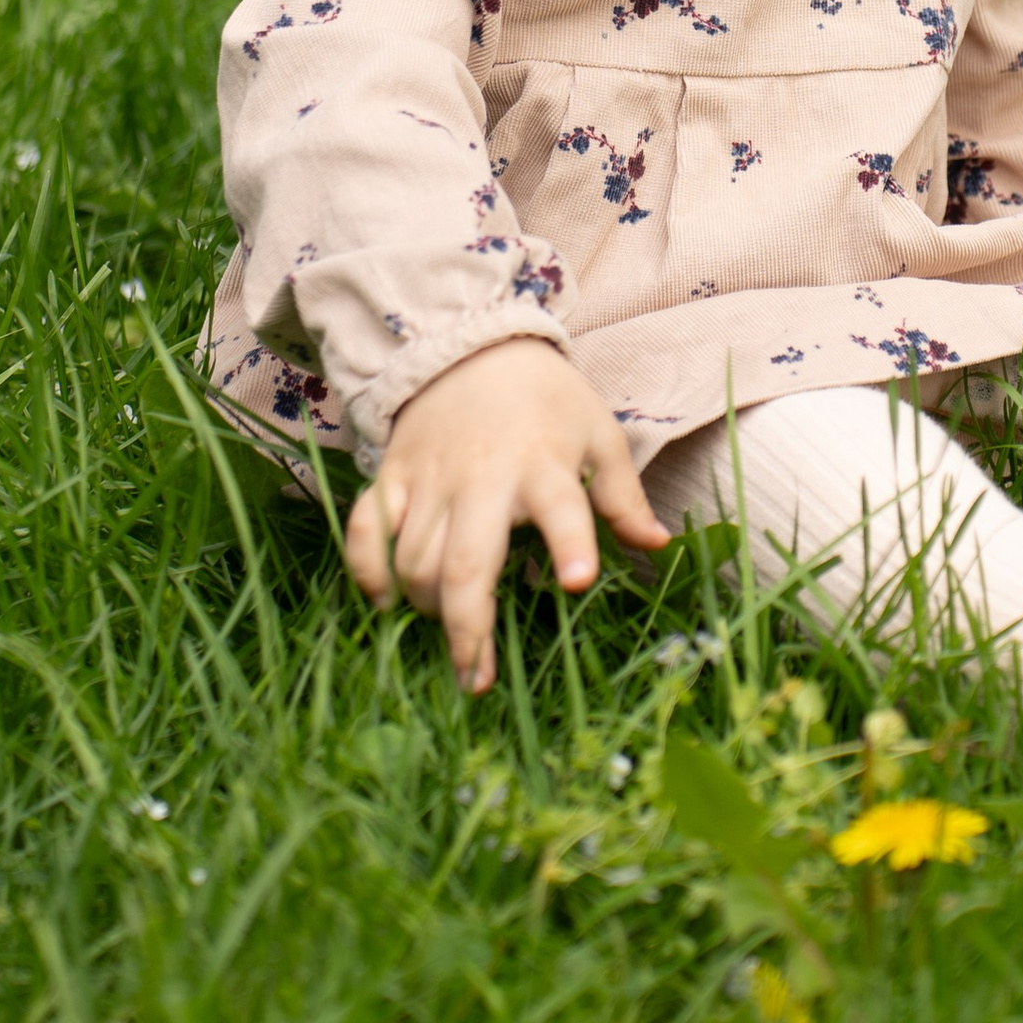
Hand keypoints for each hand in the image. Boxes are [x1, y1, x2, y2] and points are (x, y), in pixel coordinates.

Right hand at [346, 339, 670, 691]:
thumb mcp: (597, 432)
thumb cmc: (544, 399)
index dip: (571, 543)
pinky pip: (366, 531)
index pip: (561, 506)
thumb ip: (622, 495)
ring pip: (416, 560)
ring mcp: (431, 479)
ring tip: (453, 632)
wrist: (470, 344)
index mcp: (542, 464)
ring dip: (429, 607)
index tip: (578, 582)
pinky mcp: (392, 476)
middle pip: (468, 561)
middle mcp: (482, 477)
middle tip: (476, 677)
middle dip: (469, 627)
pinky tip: (386, 601)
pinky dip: (368, 570)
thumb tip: (657, 546)